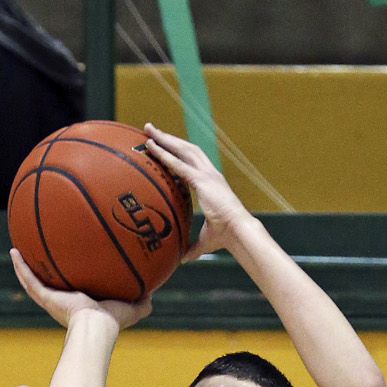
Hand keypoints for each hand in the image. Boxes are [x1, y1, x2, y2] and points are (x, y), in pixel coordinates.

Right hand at [10, 248, 150, 332]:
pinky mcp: (45, 297)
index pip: (72, 291)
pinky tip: (13, 251)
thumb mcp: (132, 308)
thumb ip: (142, 302)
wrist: (96, 328)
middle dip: (44, 272)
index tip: (66, 269)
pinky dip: (20, 266)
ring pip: (34, 280)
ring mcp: (51, 300)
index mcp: (80, 306)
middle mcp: (63, 302)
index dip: (69, 282)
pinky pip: (29, 279)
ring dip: (24, 267)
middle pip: (50, 285)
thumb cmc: (112, 322)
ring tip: (16, 251)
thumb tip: (153, 295)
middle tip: (37, 256)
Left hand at [142, 124, 249, 259]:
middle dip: (168, 138)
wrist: (238, 231)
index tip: (163, 145)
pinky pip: (179, 164)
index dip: (177, 152)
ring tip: (149, 131)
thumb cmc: (225, 237)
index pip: (191, 161)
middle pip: (186, 148)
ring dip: (165, 139)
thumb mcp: (205, 240)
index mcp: (211, 182)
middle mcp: (209, 173)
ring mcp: (207, 174)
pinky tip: (153, 147)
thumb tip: (182, 258)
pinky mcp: (202, 180)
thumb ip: (192, 247)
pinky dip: (165, 155)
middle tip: (150, 129)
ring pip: (182, 149)